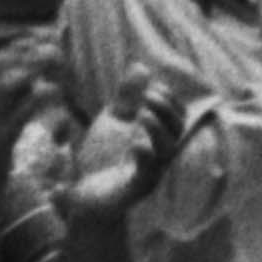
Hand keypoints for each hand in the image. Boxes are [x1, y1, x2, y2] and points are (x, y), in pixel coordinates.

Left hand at [52, 79, 184, 224]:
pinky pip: (147, 174)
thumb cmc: (102, 158)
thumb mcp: (112, 121)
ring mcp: (149, 173)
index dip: (171, 100)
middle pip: (178, 131)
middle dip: (166, 110)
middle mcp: (159, 155)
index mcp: (156, 138)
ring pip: (167, 151)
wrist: (82, 194)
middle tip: (147, 96)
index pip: (178, 116)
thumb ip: (126, 97)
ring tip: (142, 114)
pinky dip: (145, 156)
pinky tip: (135, 144)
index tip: (153, 86)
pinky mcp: (134, 190)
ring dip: (158, 129)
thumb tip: (141, 66)